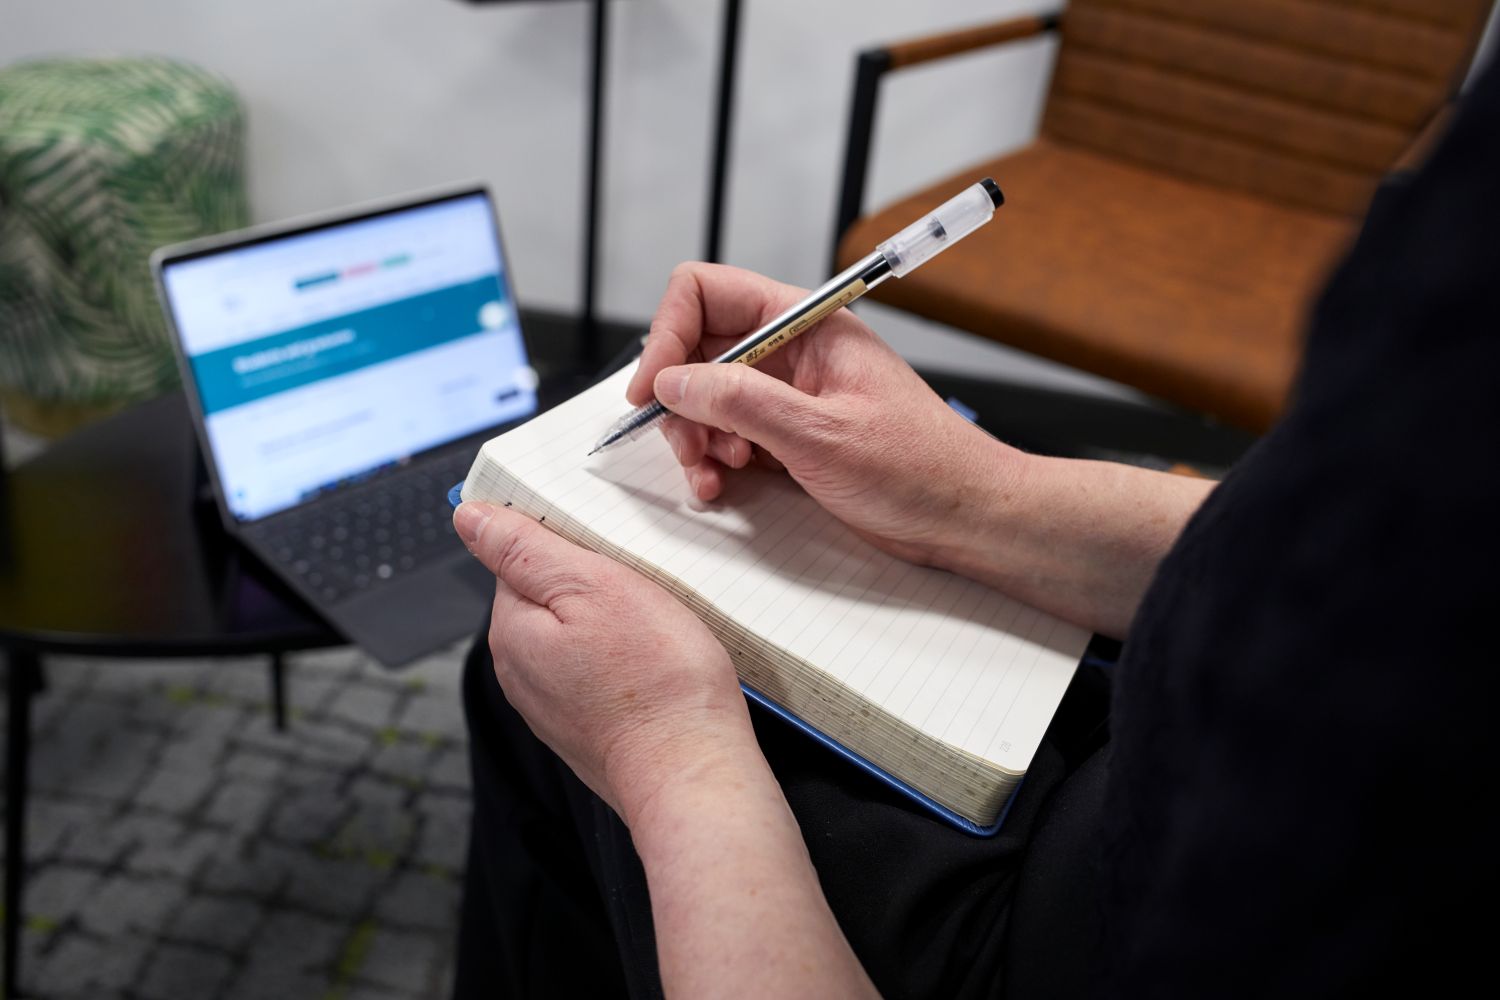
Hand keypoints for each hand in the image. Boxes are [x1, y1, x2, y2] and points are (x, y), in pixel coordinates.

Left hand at [453, 500, 758, 819]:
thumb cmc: (655, 679)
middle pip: (549, 599)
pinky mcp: (590, 731)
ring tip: (655, 625)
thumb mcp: (592, 586)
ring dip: (612, 623)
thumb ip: (525, 550)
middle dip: (590, 584)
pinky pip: (599, 675)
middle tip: (641, 583)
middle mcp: (521, 674)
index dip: (565, 543)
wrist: (692, 772)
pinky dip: (625, 662)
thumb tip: (468, 517)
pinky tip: (656, 664)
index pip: (519, 559)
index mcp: (512, 631)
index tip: (608, 547)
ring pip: (577, 639)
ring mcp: (555, 708)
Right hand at [629, 262, 1025, 566]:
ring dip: (693, 438)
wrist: (964, 517)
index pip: (707, 293)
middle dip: (679, 400)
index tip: (653, 390)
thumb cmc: (919, 467)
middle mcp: (790, 351)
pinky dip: (712, 461)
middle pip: (696, 350)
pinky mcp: (787, 436)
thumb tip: (673, 381)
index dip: (668, 335)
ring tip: (712, 476)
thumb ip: (741, 402)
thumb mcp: (821, 434)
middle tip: (688, 447)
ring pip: (704, 398)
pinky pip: (727, 435)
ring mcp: (787, 394)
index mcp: (805, 323)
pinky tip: (720, 487)